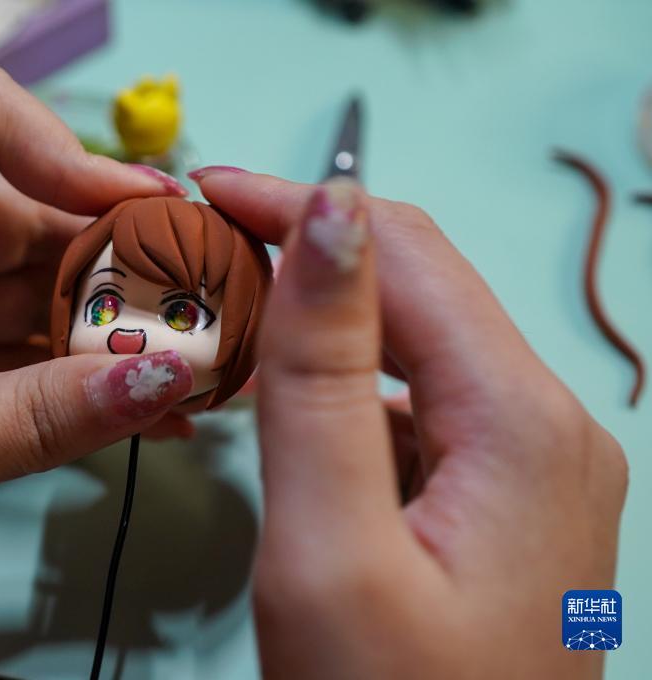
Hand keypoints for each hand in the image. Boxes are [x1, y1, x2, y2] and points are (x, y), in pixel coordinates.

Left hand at [0, 65, 195, 651]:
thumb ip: (30, 420)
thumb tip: (161, 379)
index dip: (71, 157)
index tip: (148, 223)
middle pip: (23, 211)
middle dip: (112, 263)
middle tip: (197, 315)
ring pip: (26, 288)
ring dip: (103, 329)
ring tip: (188, 374)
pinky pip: (11, 354)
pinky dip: (71, 379)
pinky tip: (136, 413)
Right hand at [193, 171, 626, 678]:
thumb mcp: (332, 542)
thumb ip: (325, 373)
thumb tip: (330, 217)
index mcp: (522, 424)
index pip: (404, 255)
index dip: (300, 205)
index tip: (207, 189)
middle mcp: (549, 428)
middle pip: (420, 290)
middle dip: (311, 253)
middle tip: (206, 244)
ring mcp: (531, 466)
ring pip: (418, 344)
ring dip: (327, 317)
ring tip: (234, 311)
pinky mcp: (502, 499)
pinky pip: (421, 404)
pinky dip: (350, 383)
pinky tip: (294, 400)